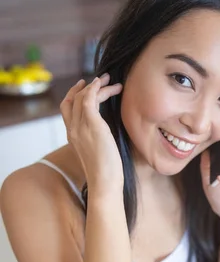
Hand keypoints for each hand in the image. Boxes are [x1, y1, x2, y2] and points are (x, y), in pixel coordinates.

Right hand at [60, 74, 123, 194]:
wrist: (104, 182)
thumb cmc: (106, 174)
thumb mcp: (98, 154)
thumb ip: (97, 141)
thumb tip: (107, 137)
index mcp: (72, 136)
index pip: (67, 109)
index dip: (74, 94)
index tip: (85, 86)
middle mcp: (73, 129)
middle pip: (72, 99)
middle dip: (86, 86)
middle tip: (102, 79)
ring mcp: (81, 127)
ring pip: (82, 97)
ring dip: (97, 86)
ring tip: (112, 81)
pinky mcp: (92, 125)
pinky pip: (89, 99)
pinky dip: (95, 89)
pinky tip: (104, 85)